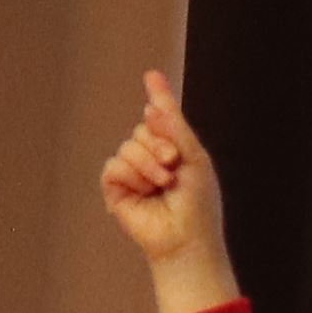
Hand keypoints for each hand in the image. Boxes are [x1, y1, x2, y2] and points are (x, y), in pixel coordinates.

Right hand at [101, 70, 241, 312]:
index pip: (159, 118)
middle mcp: (150, 158)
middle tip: (174, 165)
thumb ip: (173, 126)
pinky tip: (146, 191)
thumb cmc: (197, 202)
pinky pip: (114, 165)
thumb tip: (152, 100)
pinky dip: (133, 176)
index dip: (157, 97)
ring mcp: (131, 173)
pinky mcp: (115, 189)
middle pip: (141, 129)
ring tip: (163, 183)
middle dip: (160, 144)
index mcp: (171, 149)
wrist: (187, 236)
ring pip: (128, 146)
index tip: (152, 76)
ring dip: (149, 164)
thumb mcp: (192, 156)